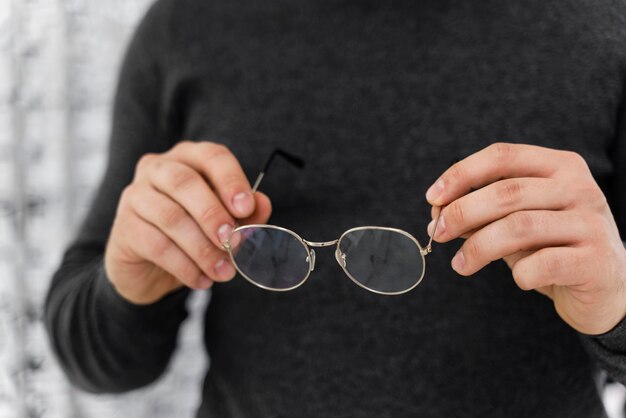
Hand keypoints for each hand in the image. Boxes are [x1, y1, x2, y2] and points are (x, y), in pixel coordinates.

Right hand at [105, 141, 271, 304]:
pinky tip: (202, 280)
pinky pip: (157, 245)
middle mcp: (158, 169)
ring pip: (171, 217)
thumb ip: (245, 213)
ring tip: (223, 271)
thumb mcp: (224, 222)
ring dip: (202, 248)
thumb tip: (262, 204)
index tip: (246, 208)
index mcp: (188, 158)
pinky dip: (185, 266)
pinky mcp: (124, 229)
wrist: (150, 268)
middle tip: (233, 242)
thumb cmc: (194, 232)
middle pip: (185, 182)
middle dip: (213, 214)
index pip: (211, 156)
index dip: (230, 180)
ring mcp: (136, 197)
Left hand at [425, 143, 625, 334]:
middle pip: (505, 192)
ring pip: (518, 227)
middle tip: (438, 233)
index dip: (461, 174)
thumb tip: (438, 214)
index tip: (432, 197)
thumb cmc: (552, 246)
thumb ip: (483, 213)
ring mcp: (590, 223)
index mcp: (559, 166)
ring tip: (460, 264)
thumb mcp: (517, 221)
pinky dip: (518, 274)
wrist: (606, 287)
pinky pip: (541, 265)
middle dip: (461, 212)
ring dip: (478, 247)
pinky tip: (518, 279)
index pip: (502, 156)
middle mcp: (579, 188)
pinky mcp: (594, 261)